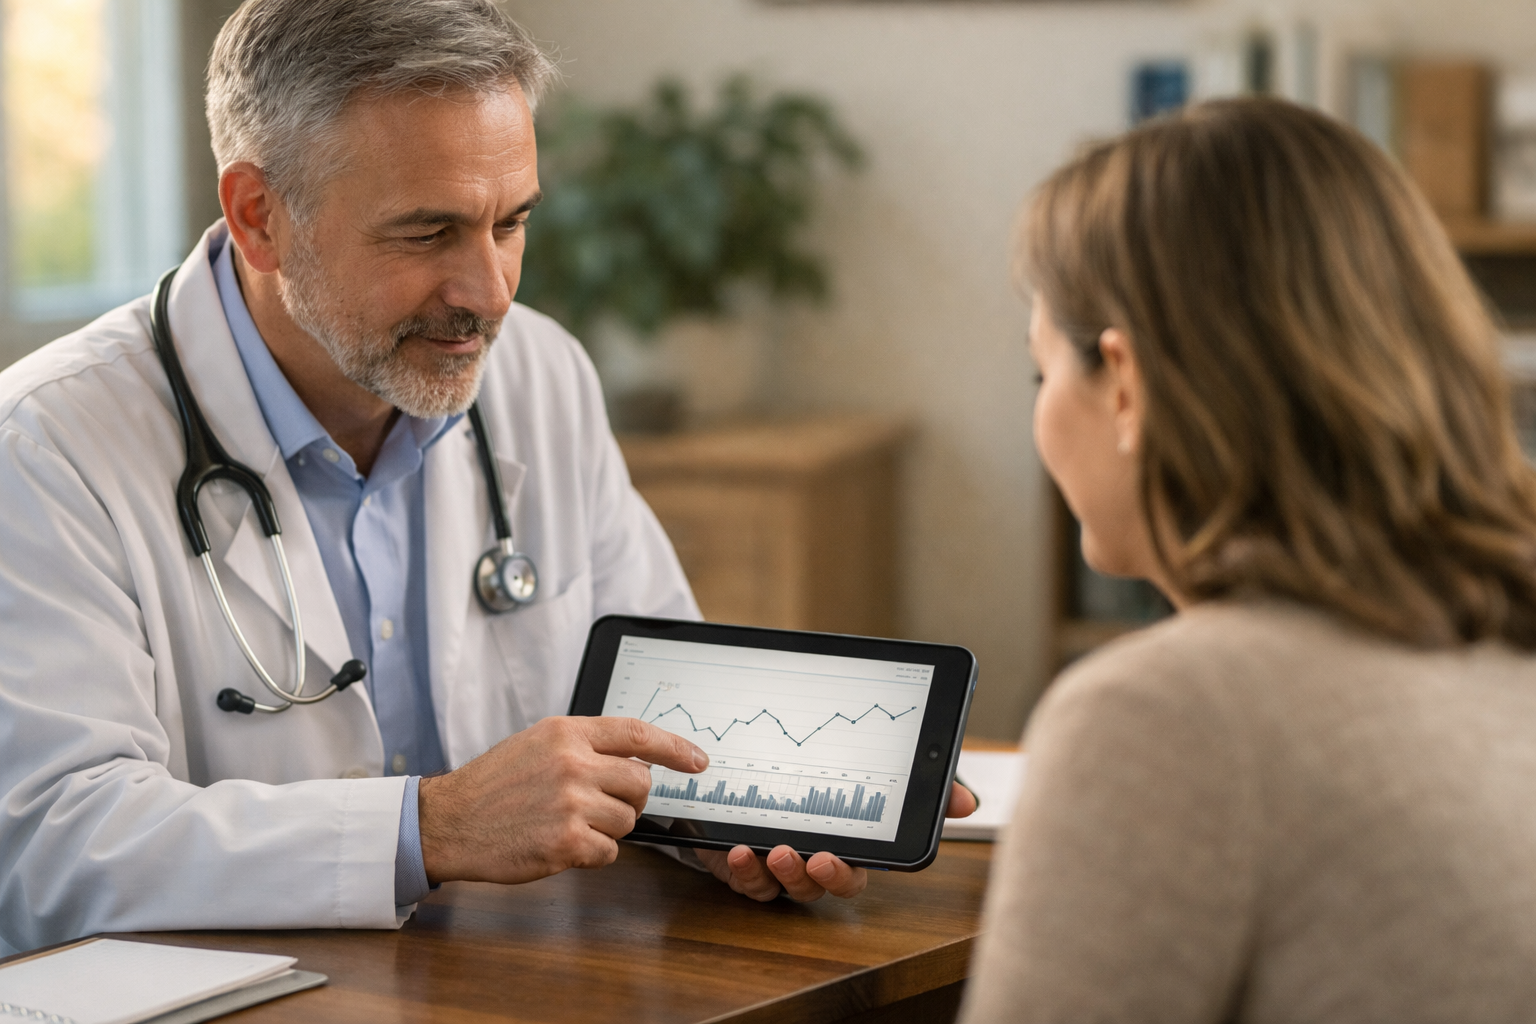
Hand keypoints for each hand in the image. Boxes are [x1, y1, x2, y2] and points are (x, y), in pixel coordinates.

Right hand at [418, 716, 707, 884]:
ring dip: (606, 830)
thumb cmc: (494, 785)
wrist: (449, 820)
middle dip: (630, 800)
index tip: (698, 760)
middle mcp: (573, 762)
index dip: (675, 748)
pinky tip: (560, 845)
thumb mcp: (538, 744)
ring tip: (566, 824)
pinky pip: (609, 852)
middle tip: (600, 807)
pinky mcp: (566, 842)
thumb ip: (585, 746)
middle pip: (641, 783)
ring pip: (627, 821)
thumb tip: (636, 760)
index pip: (637, 733)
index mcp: (567, 732)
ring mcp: (571, 802)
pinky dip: (592, 855)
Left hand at [697, 781, 978, 901]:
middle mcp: (813, 862)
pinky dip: (739, 871)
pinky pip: (743, 880)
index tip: (829, 857)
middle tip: (807, 856)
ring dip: (776, 875)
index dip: (843, 874)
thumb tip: (969, 802)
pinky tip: (734, 849)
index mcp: (846, 846)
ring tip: (769, 850)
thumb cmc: (825, 773)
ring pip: (780, 888)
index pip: (854, 873)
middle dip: (814, 878)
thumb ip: (922, 785)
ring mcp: (776, 866)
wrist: (757, 765)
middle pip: (820, 887)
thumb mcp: (878, 769)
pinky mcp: (742, 862)